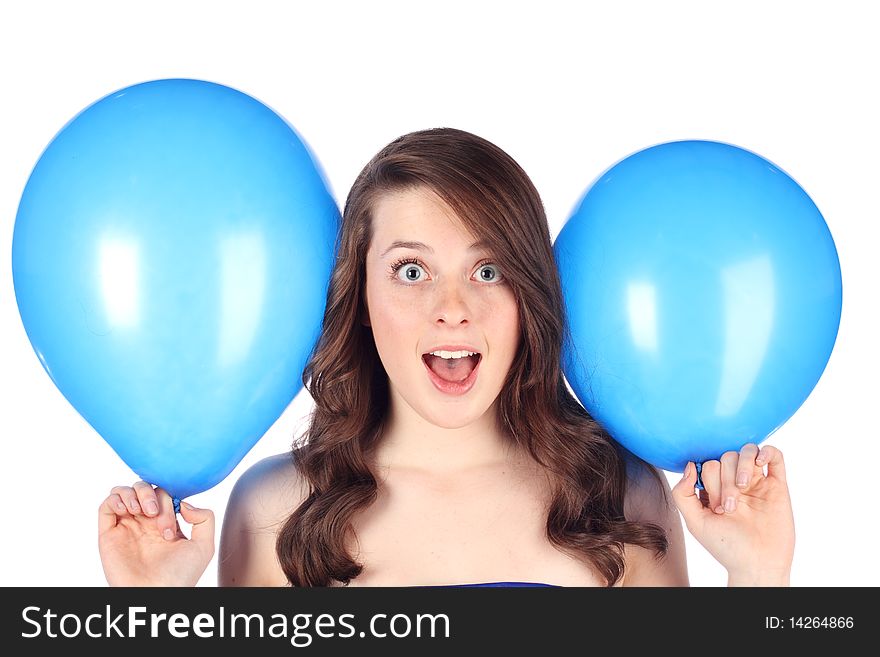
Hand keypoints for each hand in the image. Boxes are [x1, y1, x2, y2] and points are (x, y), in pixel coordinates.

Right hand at [98, 481, 214, 585]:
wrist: (157, 594)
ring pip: (124, 492)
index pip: (163, 494)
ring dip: (134, 493)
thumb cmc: (180, 576)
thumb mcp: (204, 546)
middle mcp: (144, 523)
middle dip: (152, 495)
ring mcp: (126, 527)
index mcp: (165, 523)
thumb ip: (205, 519)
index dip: (168, 501)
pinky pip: (106, 506)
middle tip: (155, 516)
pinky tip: (127, 510)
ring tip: (141, 511)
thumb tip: (184, 504)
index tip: (172, 525)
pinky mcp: (109, 534)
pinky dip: (116, 499)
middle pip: (144, 488)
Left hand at [671, 444, 794, 585]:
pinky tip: (760, 463)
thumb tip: (691, 465)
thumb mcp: (695, 521)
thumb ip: (683, 493)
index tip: (715, 507)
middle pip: (726, 458)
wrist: (758, 564)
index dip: (709, 481)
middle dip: (724, 480)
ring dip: (741, 465)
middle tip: (729, 507)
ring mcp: (756, 483)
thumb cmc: (727, 546)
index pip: (709, 465)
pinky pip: (775, 456)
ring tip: (743, 487)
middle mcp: (735, 483)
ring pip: (746, 452)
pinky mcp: (777, 486)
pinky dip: (766, 451)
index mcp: (715, 489)